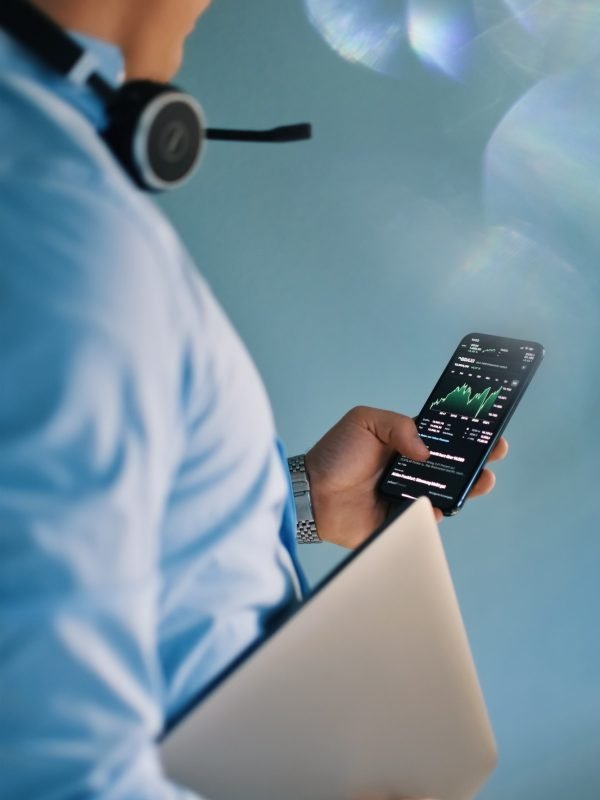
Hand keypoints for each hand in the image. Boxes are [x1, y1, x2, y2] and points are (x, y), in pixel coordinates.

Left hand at [305, 406, 507, 548]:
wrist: (312, 493)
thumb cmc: (336, 454)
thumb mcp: (365, 422)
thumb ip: (399, 426)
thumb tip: (427, 451)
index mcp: (407, 445)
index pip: (446, 439)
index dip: (469, 435)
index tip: (490, 432)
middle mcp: (412, 471)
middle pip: (455, 467)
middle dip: (479, 461)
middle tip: (493, 455)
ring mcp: (408, 496)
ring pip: (448, 494)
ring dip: (468, 487)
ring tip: (481, 480)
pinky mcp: (401, 520)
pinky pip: (426, 519)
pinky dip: (434, 512)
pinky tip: (437, 505)